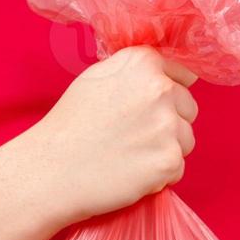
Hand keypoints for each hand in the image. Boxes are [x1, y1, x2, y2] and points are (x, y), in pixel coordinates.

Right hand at [0, 47, 197, 239]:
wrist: (50, 170)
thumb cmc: (69, 126)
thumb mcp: (98, 79)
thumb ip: (136, 73)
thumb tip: (171, 76)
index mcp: (142, 62)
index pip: (182, 75)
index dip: (165, 96)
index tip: (142, 112)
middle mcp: (160, 88)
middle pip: (188, 109)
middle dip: (169, 124)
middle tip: (132, 138)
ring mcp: (167, 125)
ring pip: (186, 140)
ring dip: (165, 150)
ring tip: (129, 156)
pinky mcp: (169, 160)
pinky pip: (178, 169)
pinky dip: (159, 177)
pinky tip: (130, 173)